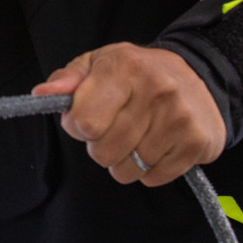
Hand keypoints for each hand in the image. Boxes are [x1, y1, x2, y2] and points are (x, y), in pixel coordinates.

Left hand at [31, 43, 226, 185]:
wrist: (200, 75)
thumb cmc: (137, 73)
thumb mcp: (98, 64)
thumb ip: (67, 79)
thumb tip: (42, 93)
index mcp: (125, 67)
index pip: (85, 122)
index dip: (78, 127)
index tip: (86, 118)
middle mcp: (156, 90)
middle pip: (104, 152)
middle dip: (101, 146)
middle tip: (114, 128)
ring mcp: (180, 117)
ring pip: (128, 170)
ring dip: (125, 161)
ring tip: (137, 136)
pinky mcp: (197, 142)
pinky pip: (154, 178)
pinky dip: (149, 169)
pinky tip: (157, 145)